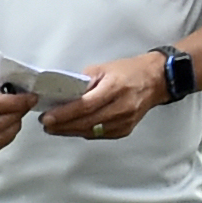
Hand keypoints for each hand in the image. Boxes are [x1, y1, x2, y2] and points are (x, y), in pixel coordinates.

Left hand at [43, 52, 168, 142]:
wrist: (155, 81)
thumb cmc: (129, 72)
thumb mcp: (104, 68)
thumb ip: (83, 82)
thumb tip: (62, 93)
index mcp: (115, 88)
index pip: (85, 105)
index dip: (64, 113)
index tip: (47, 116)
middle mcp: (121, 107)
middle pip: (86, 121)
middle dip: (63, 125)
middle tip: (46, 124)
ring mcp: (125, 121)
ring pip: (92, 131)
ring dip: (70, 130)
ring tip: (54, 127)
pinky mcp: (125, 130)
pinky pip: (100, 134)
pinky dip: (84, 132)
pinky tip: (73, 128)